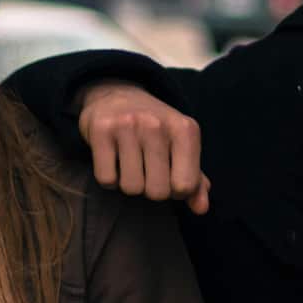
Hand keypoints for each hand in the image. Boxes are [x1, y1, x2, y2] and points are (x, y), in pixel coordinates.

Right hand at [78, 80, 210, 213]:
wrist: (118, 94)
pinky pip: (107, 180)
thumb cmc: (155, 128)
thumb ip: (194, 180)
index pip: (185, 186)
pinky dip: (109, 179)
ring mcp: (127, 125)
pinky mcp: (101, 130)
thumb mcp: (181, 146)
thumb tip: (201, 209)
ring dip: (129, 183)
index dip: (176, 191)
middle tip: (147, 170)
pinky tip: (113, 160)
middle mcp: (157, 124)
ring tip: (130, 162)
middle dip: (151, 189)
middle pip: (157, 192)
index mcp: (184, 129)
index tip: (169, 176)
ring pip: (131, 188)